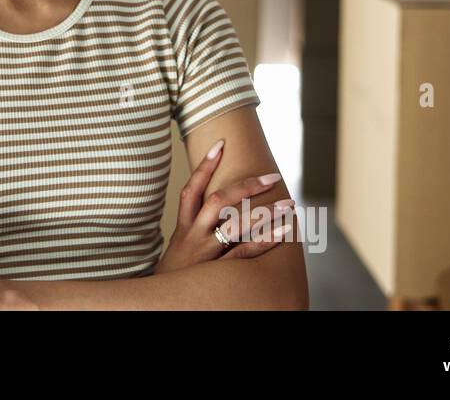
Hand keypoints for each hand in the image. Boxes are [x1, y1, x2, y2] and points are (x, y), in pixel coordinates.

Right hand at [155, 138, 294, 273]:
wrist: (161, 304)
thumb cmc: (175, 275)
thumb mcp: (178, 246)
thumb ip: (195, 227)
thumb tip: (220, 209)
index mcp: (183, 228)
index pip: (191, 190)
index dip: (204, 166)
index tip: (221, 144)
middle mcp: (193, 236)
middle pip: (218, 202)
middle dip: (246, 186)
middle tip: (272, 177)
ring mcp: (206, 254)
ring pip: (235, 225)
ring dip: (264, 211)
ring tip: (288, 203)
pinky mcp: (217, 272)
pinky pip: (244, 253)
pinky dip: (265, 240)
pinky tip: (284, 231)